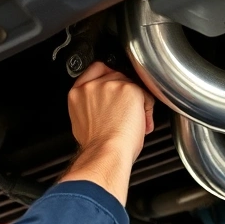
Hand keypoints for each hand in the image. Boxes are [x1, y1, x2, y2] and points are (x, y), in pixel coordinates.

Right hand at [60, 62, 154, 203]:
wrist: (106, 152)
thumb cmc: (97, 146)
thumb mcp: (82, 123)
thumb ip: (89, 108)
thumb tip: (100, 109)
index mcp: (77, 93)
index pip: (94, 71)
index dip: (108, 79)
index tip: (114, 90)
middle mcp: (92, 86)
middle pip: (115, 75)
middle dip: (123, 92)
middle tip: (126, 112)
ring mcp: (110, 85)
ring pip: (130, 84)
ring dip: (135, 101)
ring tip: (133, 122)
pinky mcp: (128, 89)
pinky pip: (145, 94)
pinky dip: (147, 108)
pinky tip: (141, 123)